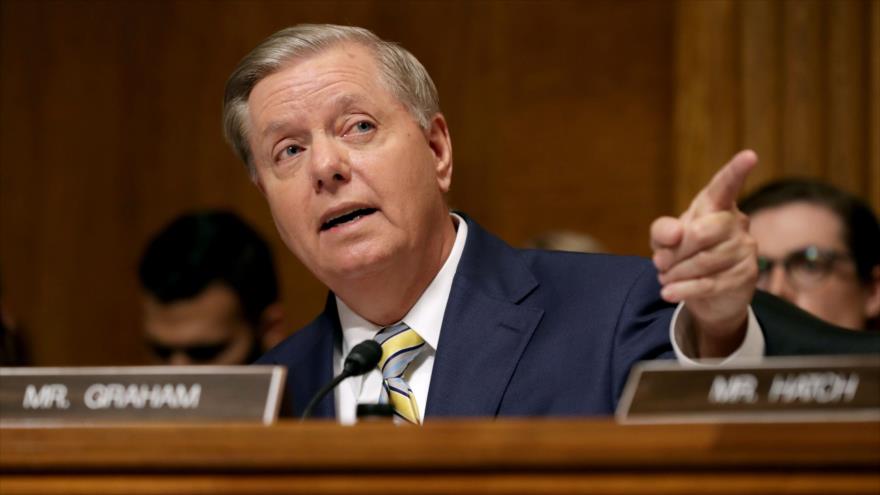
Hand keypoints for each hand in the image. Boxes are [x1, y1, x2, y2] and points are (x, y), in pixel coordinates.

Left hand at [650, 150, 758, 356]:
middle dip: (675, 251)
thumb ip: (662, 230)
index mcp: (716, 206)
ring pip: (704, 260)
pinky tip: (668, 293)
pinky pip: (709, 283)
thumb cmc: (685, 254)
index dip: (735, 171)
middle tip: (661, 262)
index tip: (749, 155)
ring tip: (666, 277)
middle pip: (701, 232)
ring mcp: (745, 249)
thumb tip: (676, 233)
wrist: (707, 292)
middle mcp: (735, 223)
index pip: (725, 186)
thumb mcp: (665, 240)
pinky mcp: (745, 276)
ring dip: (676, 273)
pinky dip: (683, 289)